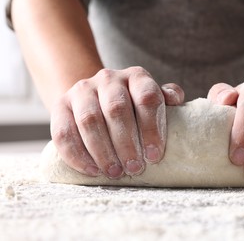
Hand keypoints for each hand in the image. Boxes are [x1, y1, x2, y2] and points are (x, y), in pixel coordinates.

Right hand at [50, 66, 183, 178]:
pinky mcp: (60, 105)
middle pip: (117, 109)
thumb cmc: (134, 105)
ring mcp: (82, 90)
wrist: (96, 98)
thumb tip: (176, 100)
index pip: (146, 98)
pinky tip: (92, 171)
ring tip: (115, 173)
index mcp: (136, 76)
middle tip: (135, 168)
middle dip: (127, 143)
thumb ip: (166, 99)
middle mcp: (108, 78)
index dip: (151, 128)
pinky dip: (77, 155)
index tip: (154, 156)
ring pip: (89, 120)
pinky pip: (64, 132)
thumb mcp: (153, 99)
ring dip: (103, 151)